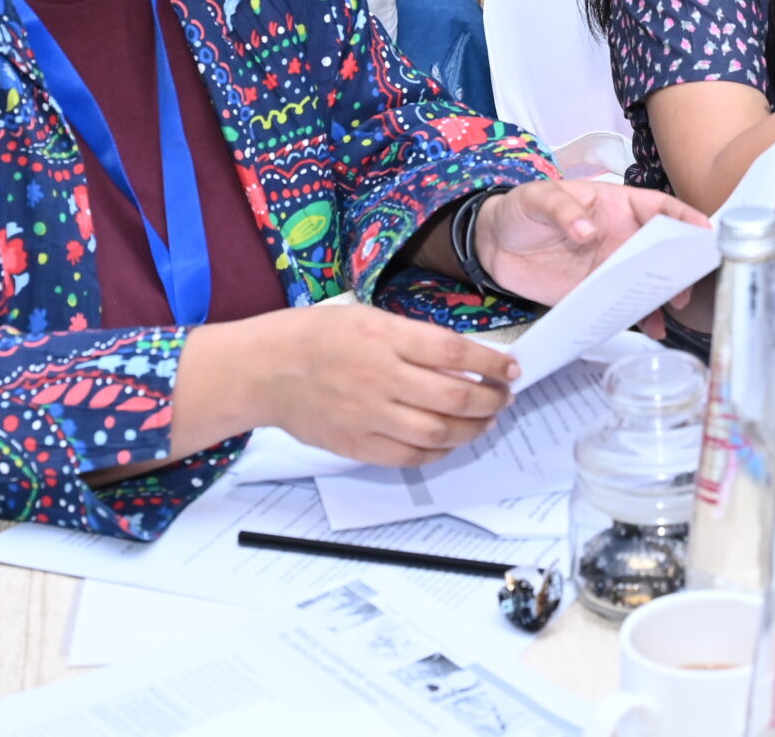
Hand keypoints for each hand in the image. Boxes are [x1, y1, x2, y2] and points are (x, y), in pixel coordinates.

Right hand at [228, 298, 518, 465]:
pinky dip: (438, 451)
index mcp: (386, 337)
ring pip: (438, 432)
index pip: (455, 354)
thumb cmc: (315, 336)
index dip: (490, 364)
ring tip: (486, 421)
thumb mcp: (368, 318)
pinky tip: (450, 441)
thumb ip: (413, 339)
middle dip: (491, 400)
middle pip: (454, 397)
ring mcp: (369, 415)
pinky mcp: (357, 444)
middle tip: (504, 397)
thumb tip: (461, 360)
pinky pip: (409, 455)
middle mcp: (381, 377)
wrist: (265, 370)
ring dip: (473, 429)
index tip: (510, 368)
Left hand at [473, 179, 709, 307]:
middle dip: (680, 262)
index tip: (705, 231)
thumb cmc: (520, 210)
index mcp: (614, 206)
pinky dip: (641, 317)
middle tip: (689, 279)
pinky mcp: (594, 293)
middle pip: (661, 249)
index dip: (684, 218)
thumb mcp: (537, 199)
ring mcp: (609, 267)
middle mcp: (620, 237)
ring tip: (674, 307)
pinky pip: (624, 305)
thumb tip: (586, 230)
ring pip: (648, 280)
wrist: (492, 245)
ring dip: (664, 293)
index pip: (659, 209)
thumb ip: (561, 210)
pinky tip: (652, 327)